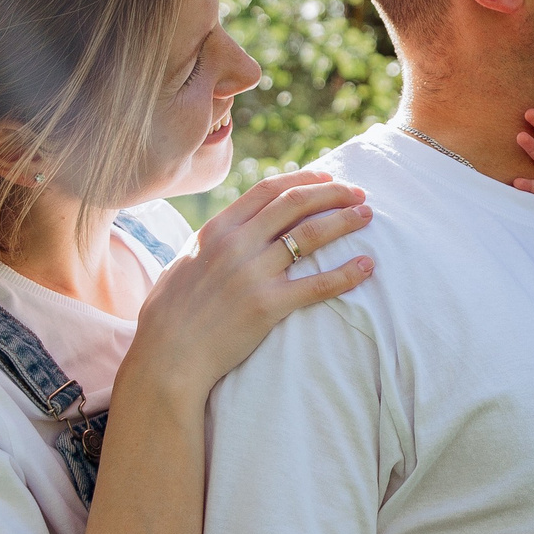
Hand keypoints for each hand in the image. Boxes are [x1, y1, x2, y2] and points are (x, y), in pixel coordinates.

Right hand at [131, 171, 373, 391]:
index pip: (268, 190)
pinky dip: (346, 273)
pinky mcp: (268, 306)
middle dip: (332, 193)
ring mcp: (253, 274)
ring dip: (344, 222)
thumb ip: (212, 241)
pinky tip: (366, 267)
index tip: (327, 177)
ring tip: (367, 217)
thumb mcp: (186, 262)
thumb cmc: (169, 314)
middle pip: (295, 204)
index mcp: (217, 230)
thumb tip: (233, 229)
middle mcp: (236, 244)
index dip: (302, 179)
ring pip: (310, 236)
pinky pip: (317, 285)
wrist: (166, 356)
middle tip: (359, 193)